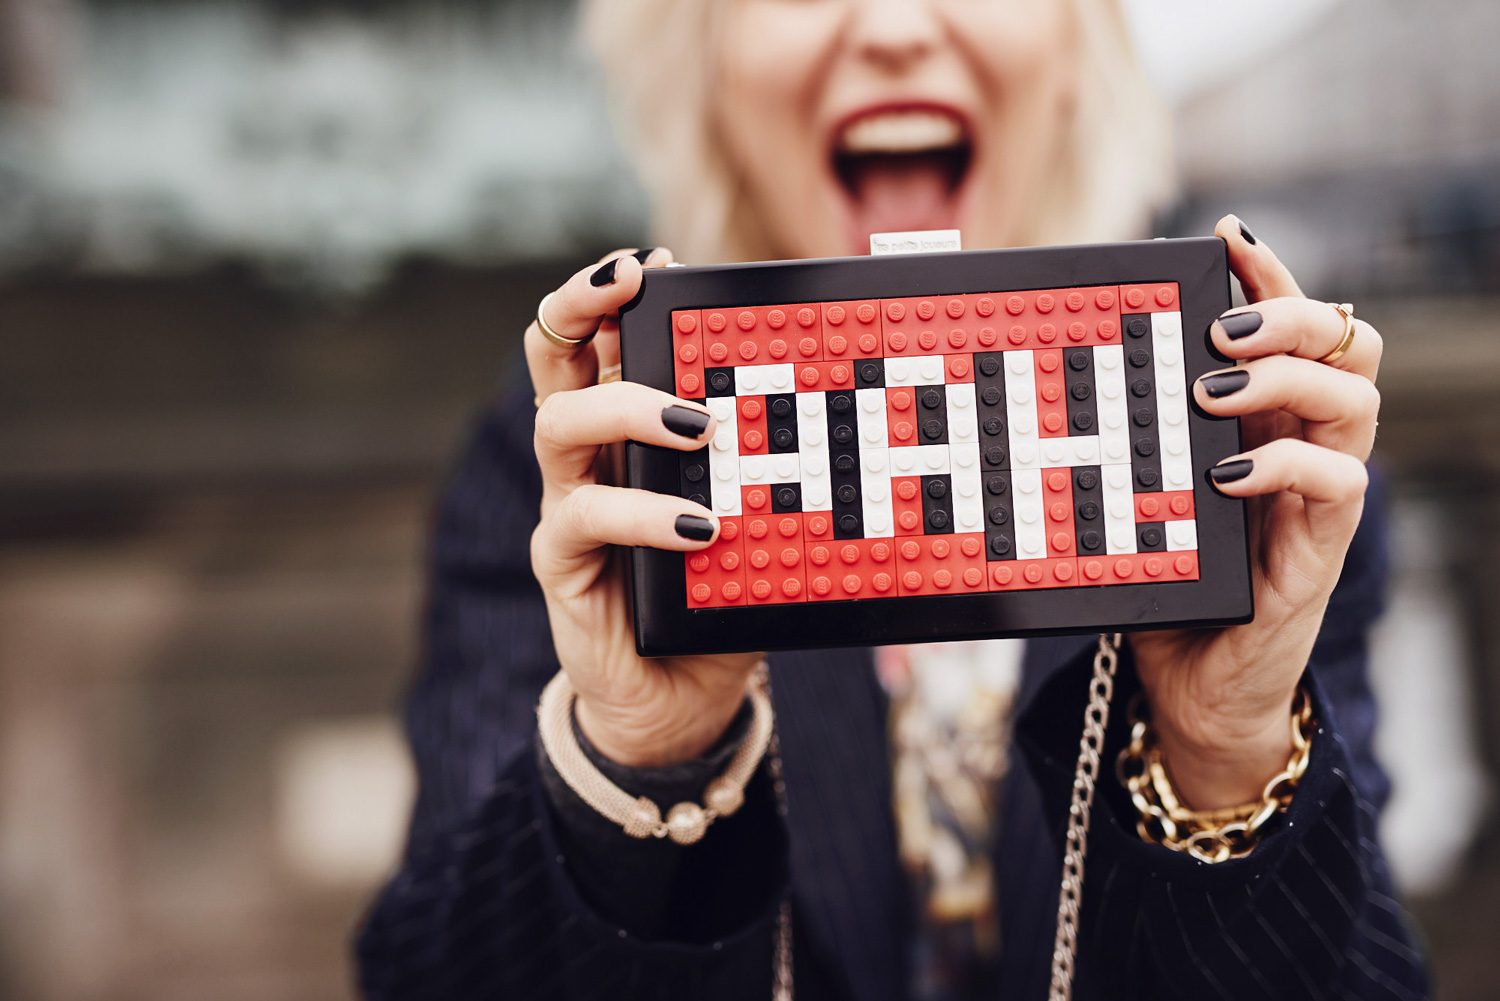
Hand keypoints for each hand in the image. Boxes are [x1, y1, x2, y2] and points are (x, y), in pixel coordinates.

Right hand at [527, 248, 764, 767]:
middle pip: (551, 353)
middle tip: (628, 282)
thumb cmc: (721, 595)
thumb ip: (782, 471)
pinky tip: (697, 527)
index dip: (614, 291)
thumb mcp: (761, 519)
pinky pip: (585, 519)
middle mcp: (589, 453)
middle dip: (580, 303)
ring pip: (558, 423)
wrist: (682, 699)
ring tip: (697, 423)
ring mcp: (569, 504)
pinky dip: (642, 514)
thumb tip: (864, 418)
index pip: (603, 338)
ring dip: (626, 406)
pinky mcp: (563, 564)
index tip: (658, 262)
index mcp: (626, 427)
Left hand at [1129, 216, 1381, 809]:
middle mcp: (1301, 444)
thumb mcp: (1129, 490)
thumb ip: (1114, 434)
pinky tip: (1225, 473)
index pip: (1291, 324)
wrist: (1184, 686)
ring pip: (1357, 401)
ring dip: (1286, 379)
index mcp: (1261, 418)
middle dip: (1289, 312)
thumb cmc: (1156, 579)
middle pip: (1346, 341)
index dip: (1270, 272)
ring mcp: (1317, 496)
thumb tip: (1037, 369)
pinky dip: (1286, 466)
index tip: (1221, 236)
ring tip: (1214, 391)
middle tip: (1219, 326)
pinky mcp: (1318, 551)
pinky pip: (1339, 485)